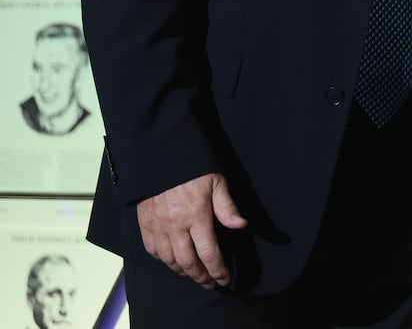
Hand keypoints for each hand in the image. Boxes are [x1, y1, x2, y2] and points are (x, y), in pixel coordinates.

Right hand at [136, 172, 247, 288]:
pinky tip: (172, 262)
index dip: (217, 270)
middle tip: (210, 283)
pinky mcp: (144, 223)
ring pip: (168, 260)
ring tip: (194, 275)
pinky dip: (163, 260)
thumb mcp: (216, 182)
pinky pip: (152, 250)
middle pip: (188, 262)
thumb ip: (227, 207)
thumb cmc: (193, 168)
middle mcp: (175, 226)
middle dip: (200, 277)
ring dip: (182, 271)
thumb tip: (241, 226)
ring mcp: (157, 226)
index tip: (224, 280)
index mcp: (196, 216)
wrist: (160, 156)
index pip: (208, 253)